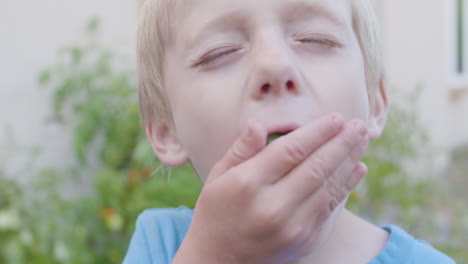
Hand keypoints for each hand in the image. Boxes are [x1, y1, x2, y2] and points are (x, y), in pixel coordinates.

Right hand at [173, 113, 368, 263]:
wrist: (219, 259)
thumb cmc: (216, 211)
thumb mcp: (217, 176)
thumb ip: (240, 150)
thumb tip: (258, 124)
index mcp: (248, 185)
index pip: (290, 150)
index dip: (317, 132)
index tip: (335, 117)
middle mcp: (272, 207)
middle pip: (316, 167)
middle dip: (342, 143)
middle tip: (359, 125)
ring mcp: (292, 227)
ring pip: (329, 187)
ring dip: (349, 161)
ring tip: (362, 140)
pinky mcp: (304, 241)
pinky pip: (331, 208)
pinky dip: (346, 186)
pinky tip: (357, 168)